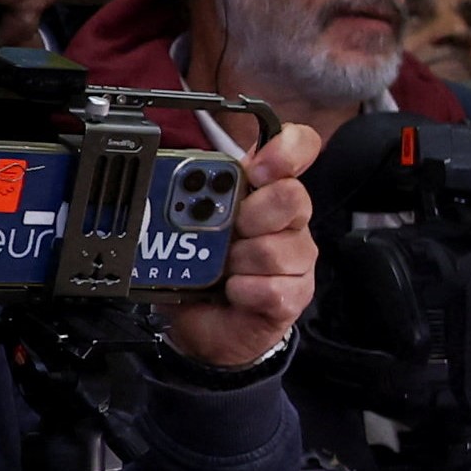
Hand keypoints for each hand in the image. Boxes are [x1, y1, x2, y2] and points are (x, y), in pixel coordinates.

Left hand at [167, 121, 322, 368]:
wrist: (204, 322)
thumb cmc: (201, 265)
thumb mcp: (188, 221)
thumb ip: (188, 192)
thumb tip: (171, 173)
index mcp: (265, 189)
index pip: (299, 148)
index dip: (287, 150)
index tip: (258, 168)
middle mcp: (288, 219)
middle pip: (291, 197)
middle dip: (249, 214)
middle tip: (227, 230)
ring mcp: (295, 258)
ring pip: (275, 248)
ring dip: (237, 260)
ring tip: (221, 268)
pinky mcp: (293, 295)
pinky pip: (272, 287)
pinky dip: (242, 290)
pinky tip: (231, 291)